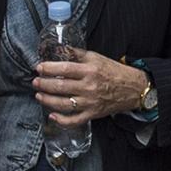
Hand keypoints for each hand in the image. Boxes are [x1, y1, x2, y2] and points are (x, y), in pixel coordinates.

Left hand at [33, 51, 147, 125]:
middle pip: (60, 87)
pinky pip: (74, 120)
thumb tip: (59, 50)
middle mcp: (89, 87)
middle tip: (36, 82)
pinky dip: (62, 120)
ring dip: (47, 100)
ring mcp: (90, 102)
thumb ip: (77, 54)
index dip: (48, 69)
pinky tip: (52, 116)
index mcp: (90, 71)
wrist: (133, 88)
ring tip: (39, 96)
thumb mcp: (96, 58)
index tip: (39, 68)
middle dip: (43, 84)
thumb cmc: (114, 72)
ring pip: (63, 104)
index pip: (64, 69)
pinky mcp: (93, 113)